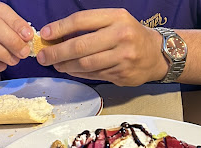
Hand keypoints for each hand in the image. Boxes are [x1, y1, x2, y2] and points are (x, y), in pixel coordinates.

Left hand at [37, 9, 167, 85]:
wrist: (157, 54)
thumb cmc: (131, 35)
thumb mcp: (115, 21)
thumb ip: (90, 26)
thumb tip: (58, 35)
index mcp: (117, 18)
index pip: (82, 21)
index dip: (60, 28)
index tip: (45, 34)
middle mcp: (121, 37)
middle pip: (81, 46)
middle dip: (57, 52)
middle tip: (43, 56)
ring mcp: (122, 58)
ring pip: (86, 64)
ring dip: (66, 65)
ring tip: (55, 64)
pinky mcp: (122, 75)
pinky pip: (94, 75)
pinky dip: (78, 73)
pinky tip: (70, 70)